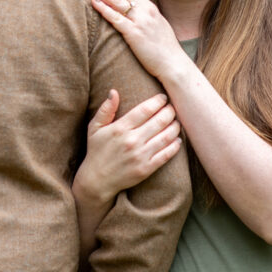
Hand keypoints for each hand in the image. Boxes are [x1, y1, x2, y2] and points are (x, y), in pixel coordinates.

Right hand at [73, 90, 182, 207]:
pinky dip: (175, 146)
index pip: (144, 110)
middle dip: (169, 112)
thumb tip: (114, 91)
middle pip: (159, 121)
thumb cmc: (96, 151)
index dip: (157, 101)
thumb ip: (106, 109)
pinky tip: (177, 140)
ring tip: (177, 121)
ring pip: (166, 137)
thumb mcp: (94, 128)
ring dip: (175, 127)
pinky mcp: (146, 169)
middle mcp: (132, 141)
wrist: (97, 180)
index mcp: (120, 128)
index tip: (163, 98)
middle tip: (173, 108)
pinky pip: (166, 155)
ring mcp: (140, 155)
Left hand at [83, 0, 186, 80]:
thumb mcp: (155, 26)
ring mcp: (140, 22)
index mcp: (149, 7)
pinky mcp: (135, 35)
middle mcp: (145, 11)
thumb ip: (143, 16)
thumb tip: (130, 10)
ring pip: (117, 0)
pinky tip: (94, 2)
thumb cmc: (163, 49)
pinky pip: (117, 19)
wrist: (174, 65)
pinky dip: (105, 9)